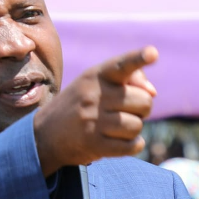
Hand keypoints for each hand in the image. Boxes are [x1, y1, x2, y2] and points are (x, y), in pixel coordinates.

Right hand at [34, 46, 157, 176]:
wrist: (45, 134)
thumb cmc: (79, 105)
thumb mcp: (95, 83)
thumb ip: (129, 79)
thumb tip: (153, 93)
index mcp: (96, 76)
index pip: (122, 65)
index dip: (139, 58)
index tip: (153, 53)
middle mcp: (94, 96)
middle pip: (144, 101)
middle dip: (141, 109)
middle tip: (123, 112)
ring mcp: (93, 121)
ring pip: (137, 125)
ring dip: (133, 129)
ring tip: (115, 127)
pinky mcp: (94, 145)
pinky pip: (132, 146)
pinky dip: (133, 145)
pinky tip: (119, 142)